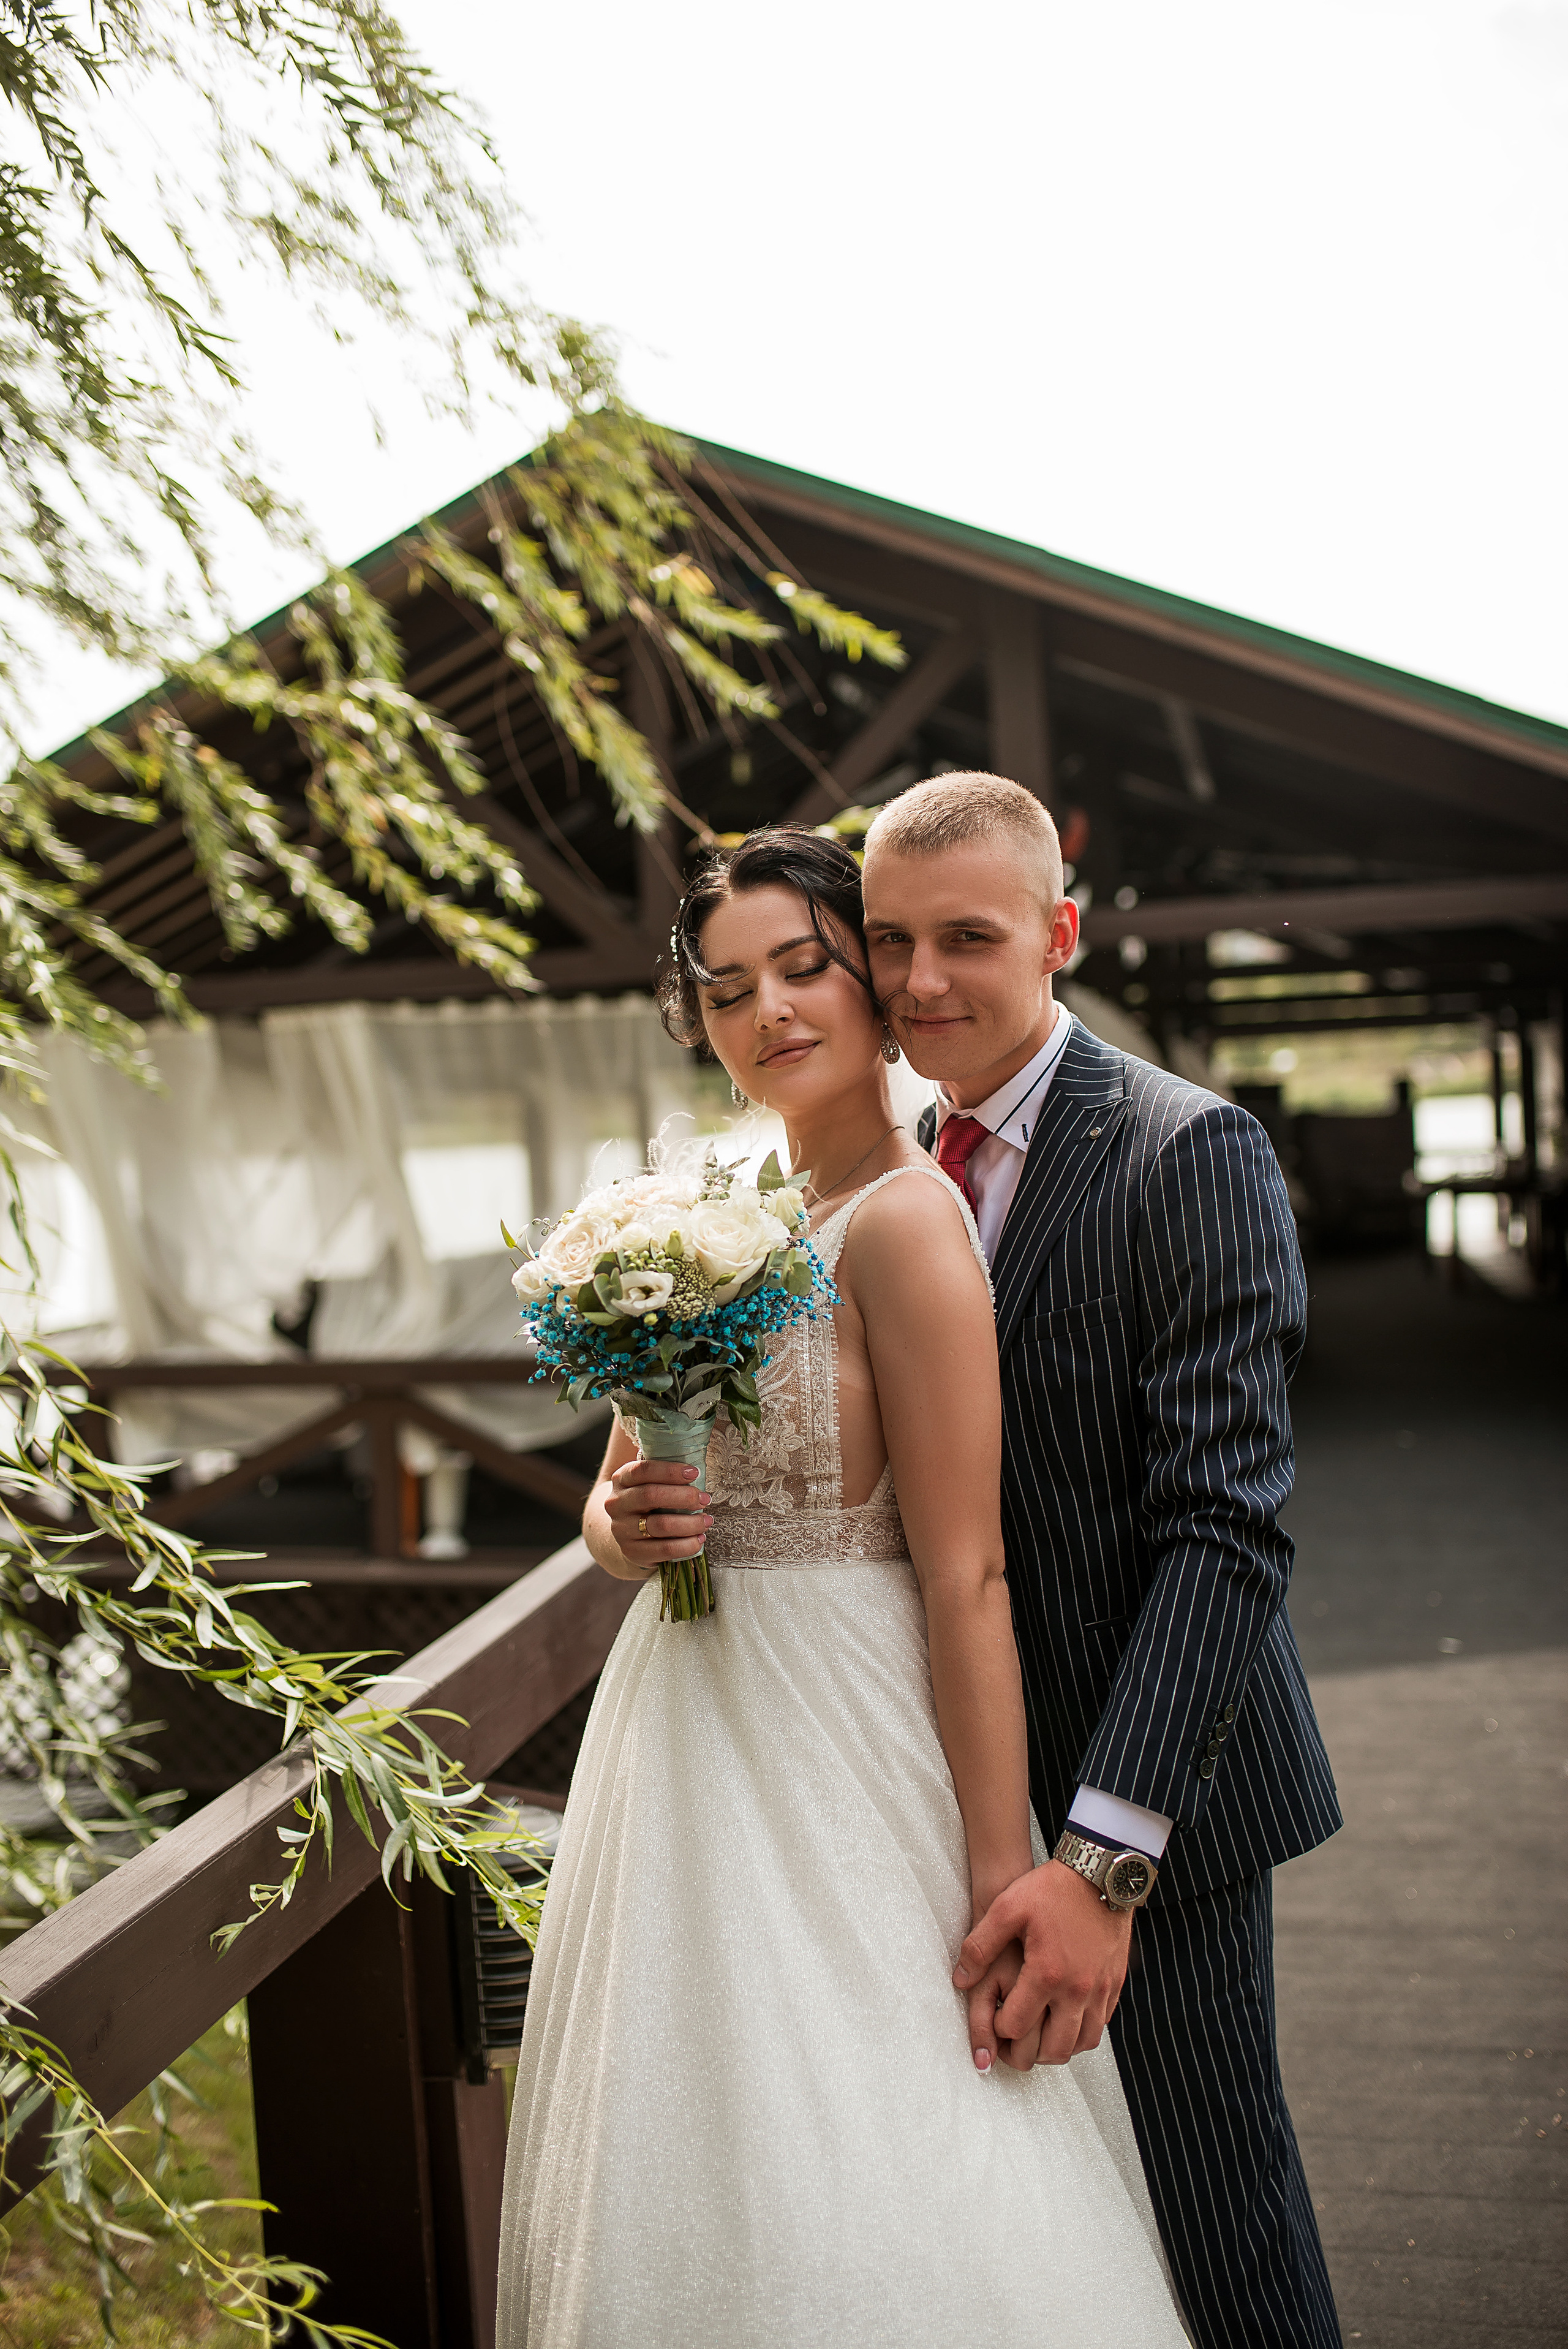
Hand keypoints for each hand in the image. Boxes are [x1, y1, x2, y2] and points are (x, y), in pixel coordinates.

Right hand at [600, 1457, 711, 1578]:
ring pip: (661, 1525)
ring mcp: (621, 1529)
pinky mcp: (632, 1551)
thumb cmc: (647, 1501)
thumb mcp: (648, 1483)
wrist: (627, 1532)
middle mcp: (616, 1503)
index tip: (695, 1473)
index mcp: (621, 1479)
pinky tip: (699, 1539)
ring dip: (690, 1523)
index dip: (670, 1470)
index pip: (643, 1470)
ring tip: (707, 1521)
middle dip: (684, 1496)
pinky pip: (664, 1549)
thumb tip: (697, 1473)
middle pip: (651, 1495)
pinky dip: (686, 1545)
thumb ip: (665, 1476)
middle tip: (705, 1499)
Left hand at [953, 1860, 1131, 2070]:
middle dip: (1028, 2054)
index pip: (1017, 2026)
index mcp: (1046, 1973)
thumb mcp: (1006, 1908)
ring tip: (1039, 2037)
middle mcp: (1077, 1989)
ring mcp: (1100, 1989)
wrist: (1101, 1873)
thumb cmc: (1052, 1888)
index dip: (999, 2029)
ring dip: (1058, 2048)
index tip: (994, 2019)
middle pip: (1053, 2048)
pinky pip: (1100, 2026)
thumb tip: (959, 1979)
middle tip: (1013, 2045)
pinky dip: (1082, 2032)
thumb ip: (979, 1946)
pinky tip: (1066, 2019)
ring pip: (1082, 2043)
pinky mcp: (1115, 1984)